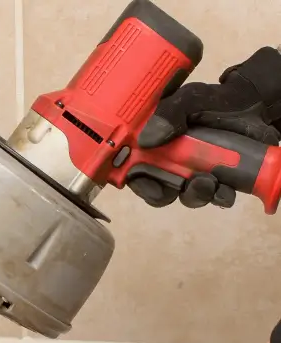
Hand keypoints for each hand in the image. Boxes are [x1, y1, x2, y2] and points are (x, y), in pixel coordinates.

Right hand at [130, 46, 280, 208]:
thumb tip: (146, 140)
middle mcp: (169, 163)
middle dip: (167, 194)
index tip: (149, 185)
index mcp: (154, 145)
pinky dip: (220, 197)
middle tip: (183, 185)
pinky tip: (227, 188)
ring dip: (196, 195)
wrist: (254, 105)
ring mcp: (193, 175)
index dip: (136, 181)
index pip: (133, 169)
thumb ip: (168, 114)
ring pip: (186, 196)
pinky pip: (215, 198)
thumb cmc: (215, 101)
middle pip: (156, 190)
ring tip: (211, 183)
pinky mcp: (218, 181)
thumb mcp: (190, 99)